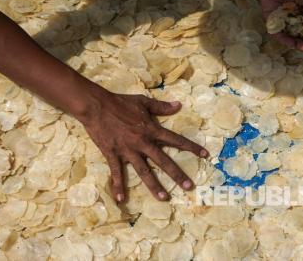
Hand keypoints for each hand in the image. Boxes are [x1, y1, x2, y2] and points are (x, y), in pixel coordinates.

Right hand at [78, 86, 208, 201]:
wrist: (96, 106)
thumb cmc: (120, 102)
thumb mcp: (143, 102)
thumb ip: (161, 107)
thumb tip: (178, 105)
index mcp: (152, 130)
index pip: (176, 140)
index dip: (192, 147)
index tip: (205, 155)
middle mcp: (143, 142)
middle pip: (163, 161)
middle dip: (177, 174)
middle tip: (189, 187)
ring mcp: (128, 150)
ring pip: (144, 171)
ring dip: (154, 186)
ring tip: (164, 198)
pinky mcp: (113, 154)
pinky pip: (117, 172)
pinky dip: (118, 186)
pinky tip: (121, 199)